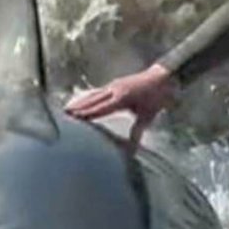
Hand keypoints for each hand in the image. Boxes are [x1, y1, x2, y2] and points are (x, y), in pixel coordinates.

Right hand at [64, 63, 180, 140]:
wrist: (164, 77)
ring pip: (93, 94)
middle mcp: (115, 90)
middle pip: (92, 100)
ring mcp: (114, 85)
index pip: (100, 108)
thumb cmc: (157, 97)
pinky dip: (88, 97)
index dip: (86, 114)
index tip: (74, 118)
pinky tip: (82, 100)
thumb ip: (137, 132)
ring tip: (67, 108)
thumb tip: (132, 151)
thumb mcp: (148, 116)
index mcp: (122, 98)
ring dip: (80, 101)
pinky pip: (98, 91)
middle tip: (63, 114)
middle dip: (78, 107)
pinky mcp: (115, 84)